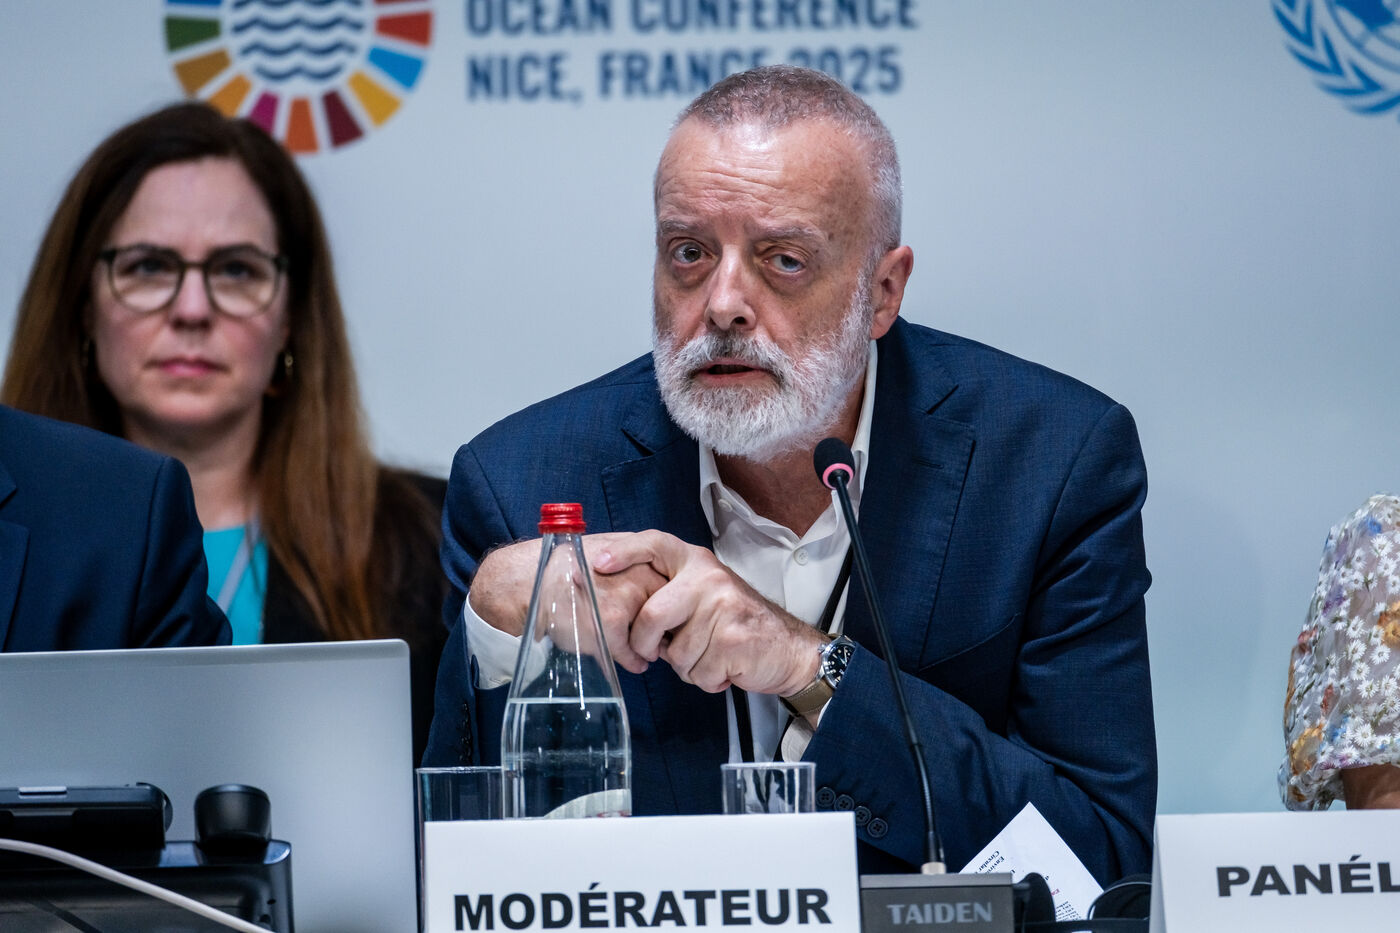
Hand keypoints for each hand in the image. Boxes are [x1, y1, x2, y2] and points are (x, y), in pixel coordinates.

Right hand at [470, 535, 665, 673]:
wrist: (529, 581)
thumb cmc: (565, 567)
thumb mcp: (606, 551)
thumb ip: (634, 564)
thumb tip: (662, 589)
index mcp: (642, 553)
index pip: (677, 585)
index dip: (673, 606)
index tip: (670, 619)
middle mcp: (641, 571)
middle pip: (671, 610)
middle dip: (667, 628)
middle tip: (661, 640)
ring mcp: (628, 596)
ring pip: (653, 633)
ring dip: (652, 647)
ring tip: (647, 653)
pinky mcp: (614, 621)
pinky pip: (634, 651)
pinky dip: (634, 661)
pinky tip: (634, 663)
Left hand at [592, 530, 825, 695]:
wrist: (788, 648)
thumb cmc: (738, 624)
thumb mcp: (706, 595)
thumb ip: (671, 596)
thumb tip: (623, 609)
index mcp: (698, 564)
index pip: (655, 544)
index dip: (623, 551)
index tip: (598, 563)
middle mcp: (710, 579)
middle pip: (652, 615)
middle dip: (645, 644)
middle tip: (653, 653)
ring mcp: (723, 608)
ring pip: (675, 653)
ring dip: (686, 666)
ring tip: (709, 655)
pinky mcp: (733, 640)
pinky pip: (696, 672)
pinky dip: (706, 679)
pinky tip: (724, 667)